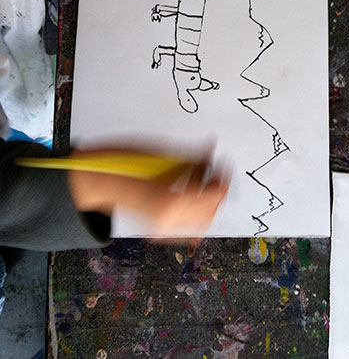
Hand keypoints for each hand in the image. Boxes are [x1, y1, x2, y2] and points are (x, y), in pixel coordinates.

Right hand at [67, 150, 229, 236]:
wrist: (93, 181)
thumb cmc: (118, 162)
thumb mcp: (158, 152)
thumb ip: (188, 157)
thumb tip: (209, 153)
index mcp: (169, 198)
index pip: (213, 193)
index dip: (221, 176)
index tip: (220, 162)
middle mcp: (168, 219)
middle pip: (212, 209)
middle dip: (219, 188)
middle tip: (216, 169)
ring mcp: (162, 228)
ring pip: (203, 221)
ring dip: (210, 201)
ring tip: (206, 181)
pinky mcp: (158, 230)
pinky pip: (188, 228)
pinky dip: (197, 213)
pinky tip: (193, 196)